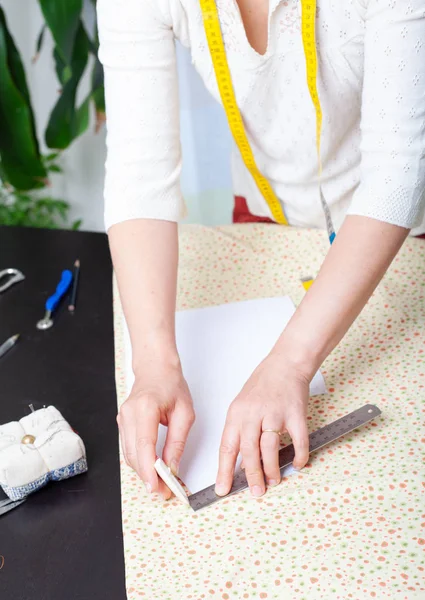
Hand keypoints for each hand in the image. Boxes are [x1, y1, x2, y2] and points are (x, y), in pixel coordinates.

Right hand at [117, 357, 194, 498]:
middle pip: (134, 455)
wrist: (155, 369)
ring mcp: (122, 419)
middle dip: (148, 477)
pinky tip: (152, 469)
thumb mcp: (185, 413)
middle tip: (165, 491)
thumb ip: (177, 442)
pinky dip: (140, 462)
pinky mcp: (122, 424)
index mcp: (145, 408)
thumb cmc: (171, 385)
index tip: (157, 487)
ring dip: (143, 472)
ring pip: (129, 455)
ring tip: (161, 484)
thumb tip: (172, 468)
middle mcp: (129, 414)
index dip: (149, 470)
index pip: (144, 445)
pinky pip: (128, 449)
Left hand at [215, 352, 309, 497]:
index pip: (227, 446)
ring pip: (269, 448)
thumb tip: (242, 464)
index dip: (224, 470)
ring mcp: (275, 413)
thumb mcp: (243, 405)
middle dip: (251, 476)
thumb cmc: (263, 385)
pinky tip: (297, 464)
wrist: (285, 363)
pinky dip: (298, 455)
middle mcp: (253, 414)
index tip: (222, 489)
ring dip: (271, 469)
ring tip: (273, 482)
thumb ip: (241, 432)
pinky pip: (298, 440)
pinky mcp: (295, 413)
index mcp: (237, 413)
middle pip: (248, 450)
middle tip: (255, 492)